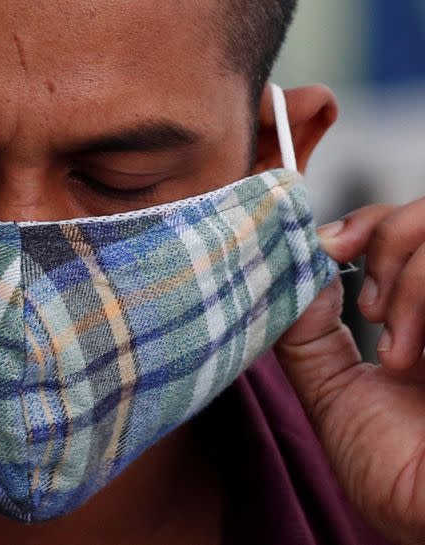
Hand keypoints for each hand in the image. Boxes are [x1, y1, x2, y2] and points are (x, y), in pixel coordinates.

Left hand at [275, 197, 424, 543]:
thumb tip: (295, 272)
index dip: (366, 221)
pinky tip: (415, 358)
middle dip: (384, 239)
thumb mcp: (332, 394)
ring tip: (395, 343)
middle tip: (365, 303)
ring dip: (409, 279)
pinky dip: (423, 298)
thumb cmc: (398, 476)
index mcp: (423, 316)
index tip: (331, 245)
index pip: (406, 225)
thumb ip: (309, 334)